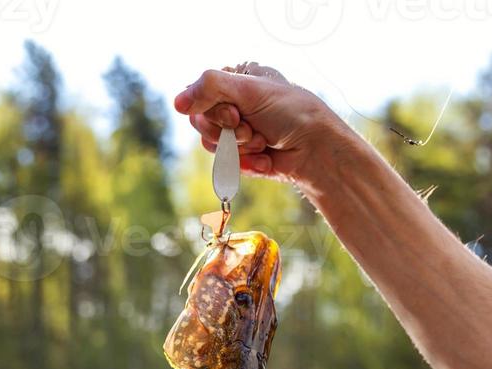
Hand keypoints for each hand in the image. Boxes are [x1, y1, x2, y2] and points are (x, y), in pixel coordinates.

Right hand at [174, 63, 332, 182]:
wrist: (315, 150)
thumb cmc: (291, 112)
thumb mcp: (250, 90)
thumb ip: (210, 88)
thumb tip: (176, 102)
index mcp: (235, 81)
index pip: (200, 95)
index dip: (215, 110)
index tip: (237, 113)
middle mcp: (233, 104)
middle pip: (201, 123)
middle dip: (229, 132)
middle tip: (251, 129)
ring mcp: (237, 132)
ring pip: (212, 146)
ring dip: (239, 149)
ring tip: (263, 143)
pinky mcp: (242, 157)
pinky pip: (227, 165)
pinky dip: (247, 164)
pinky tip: (266, 159)